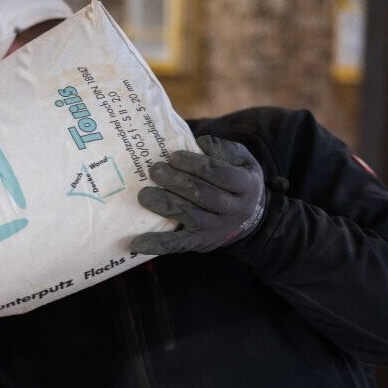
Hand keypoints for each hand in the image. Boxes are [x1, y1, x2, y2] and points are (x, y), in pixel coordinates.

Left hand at [132, 135, 266, 254]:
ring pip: (190, 217)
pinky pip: (178, 245)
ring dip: (165, 205)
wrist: (249, 219)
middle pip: (203, 195)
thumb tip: (202, 143)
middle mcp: (234, 210)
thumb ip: (225, 150)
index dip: (196, 164)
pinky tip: (138, 243)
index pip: (221, 174)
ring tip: (144, 194)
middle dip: (177, 182)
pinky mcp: (200, 243)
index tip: (174, 156)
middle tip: (155, 170)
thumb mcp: (242, 160)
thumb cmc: (237, 180)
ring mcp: (216, 229)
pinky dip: (157, 245)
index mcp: (245, 186)